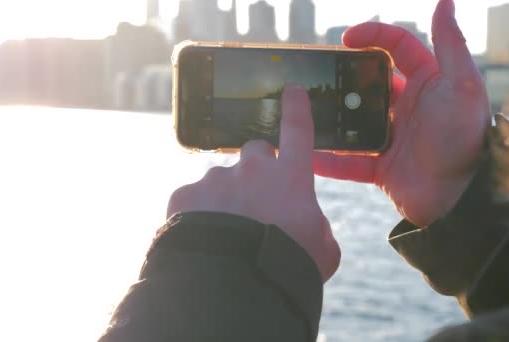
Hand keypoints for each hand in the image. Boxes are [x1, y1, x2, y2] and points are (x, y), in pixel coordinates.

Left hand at [167, 85, 339, 281]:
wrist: (235, 284)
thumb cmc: (288, 266)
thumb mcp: (323, 250)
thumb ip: (318, 228)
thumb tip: (309, 225)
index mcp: (291, 177)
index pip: (298, 131)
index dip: (297, 109)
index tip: (292, 89)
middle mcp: (253, 169)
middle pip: (256, 152)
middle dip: (258, 168)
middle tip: (257, 199)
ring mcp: (216, 179)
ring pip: (222, 179)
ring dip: (226, 198)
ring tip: (227, 233)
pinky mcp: (185, 195)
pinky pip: (193, 199)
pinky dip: (198, 214)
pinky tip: (204, 238)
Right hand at [314, 0, 489, 226]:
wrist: (462, 197)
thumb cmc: (466, 138)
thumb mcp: (462, 87)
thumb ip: (451, 44)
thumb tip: (445, 1)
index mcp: (426, 82)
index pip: (396, 47)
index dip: (372, 36)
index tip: (345, 39)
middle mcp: (407, 107)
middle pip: (367, 84)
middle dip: (342, 78)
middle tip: (316, 77)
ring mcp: (391, 138)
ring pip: (352, 122)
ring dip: (331, 118)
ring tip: (303, 112)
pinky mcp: (380, 168)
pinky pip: (348, 162)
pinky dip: (328, 161)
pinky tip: (306, 154)